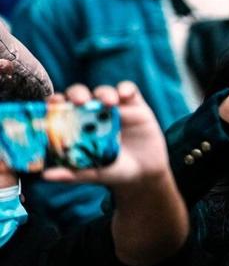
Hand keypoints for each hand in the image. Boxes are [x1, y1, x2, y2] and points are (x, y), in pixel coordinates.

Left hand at [40, 82, 171, 186]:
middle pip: (81, 95)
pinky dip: (126, 89)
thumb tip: (46, 176)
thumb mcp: (94, 173)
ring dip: (104, 93)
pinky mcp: (135, 106)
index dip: (55, 102)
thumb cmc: (113, 171)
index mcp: (77, 125)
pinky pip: (129, 90)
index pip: (61, 107)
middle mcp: (93, 113)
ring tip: (109, 102)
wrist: (145, 174)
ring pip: (104, 92)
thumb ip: (72, 173)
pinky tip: (125, 94)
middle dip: (78, 94)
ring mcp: (115, 108)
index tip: (53, 104)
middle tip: (80, 102)